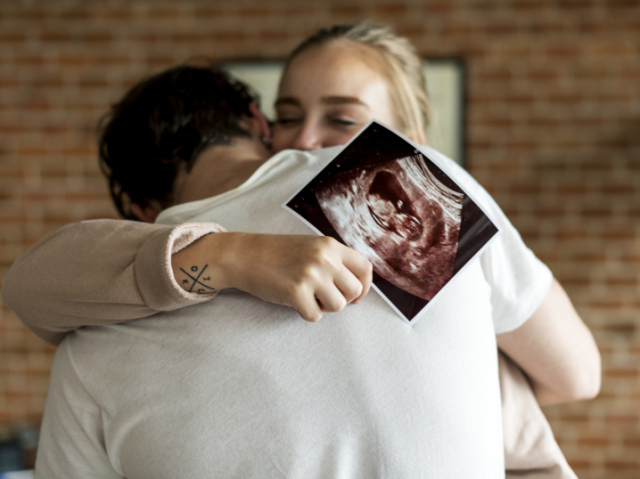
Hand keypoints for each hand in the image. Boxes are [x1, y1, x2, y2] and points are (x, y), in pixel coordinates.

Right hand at [172, 232, 372, 321]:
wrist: (245, 255)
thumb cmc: (278, 254)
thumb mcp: (311, 247)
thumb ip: (334, 260)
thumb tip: (358, 286)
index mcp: (330, 245)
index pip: (365, 268)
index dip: (365, 286)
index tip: (354, 296)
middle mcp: (324, 258)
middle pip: (354, 291)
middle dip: (342, 299)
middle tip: (324, 296)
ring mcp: (311, 275)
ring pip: (338, 306)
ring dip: (324, 307)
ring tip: (308, 297)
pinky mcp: (296, 292)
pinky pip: (315, 315)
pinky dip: (306, 313)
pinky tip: (294, 301)